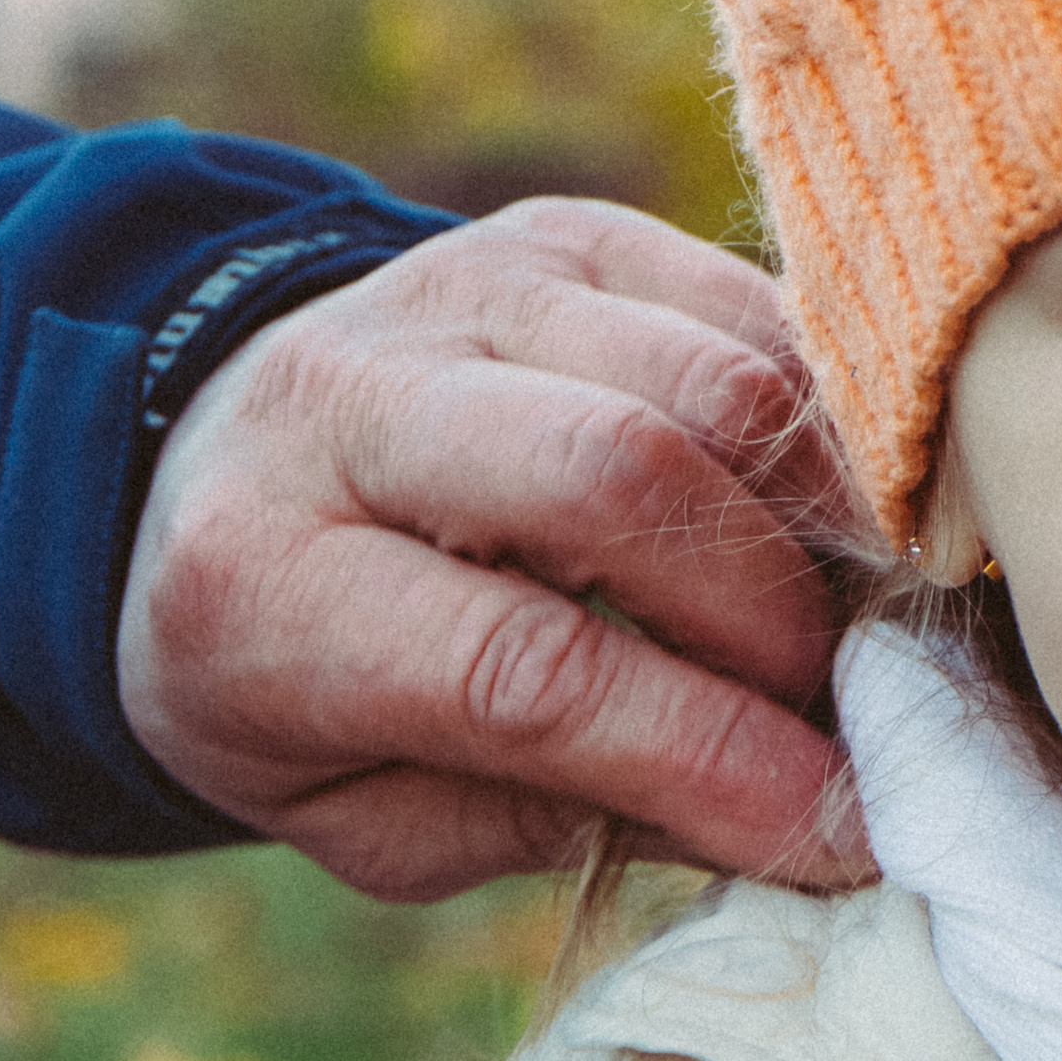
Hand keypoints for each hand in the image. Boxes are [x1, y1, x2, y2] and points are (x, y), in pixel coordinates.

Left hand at [116, 201, 874, 899]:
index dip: (705, 752)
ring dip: (824, 524)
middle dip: (771, 621)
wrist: (218, 468)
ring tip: (842, 626)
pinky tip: (821, 527)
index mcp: (268, 585)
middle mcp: (349, 402)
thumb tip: (797, 812)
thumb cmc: (309, 687)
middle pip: (621, 476)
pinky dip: (825, 433)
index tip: (838, 825)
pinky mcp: (561, 235)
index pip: (524, 670)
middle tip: (838, 713)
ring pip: (714, 382)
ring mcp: (463, 292)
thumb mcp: (372, 817)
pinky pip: (751, 314)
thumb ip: (562, 822)